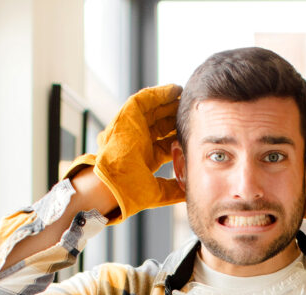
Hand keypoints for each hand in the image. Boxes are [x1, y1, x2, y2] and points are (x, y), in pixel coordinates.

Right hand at [64, 84, 183, 223]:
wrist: (112, 185)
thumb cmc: (130, 191)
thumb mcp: (159, 191)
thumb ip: (174, 190)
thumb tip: (188, 193)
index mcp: (145, 158)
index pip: (165, 143)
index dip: (178, 136)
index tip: (193, 131)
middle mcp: (138, 142)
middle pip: (160, 125)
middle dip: (175, 117)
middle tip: (191, 111)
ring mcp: (132, 129)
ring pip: (153, 111)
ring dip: (169, 102)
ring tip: (185, 96)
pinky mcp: (126, 117)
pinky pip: (144, 100)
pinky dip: (159, 93)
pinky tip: (174, 89)